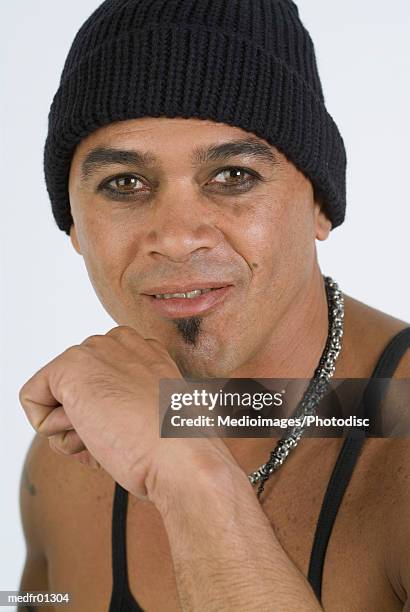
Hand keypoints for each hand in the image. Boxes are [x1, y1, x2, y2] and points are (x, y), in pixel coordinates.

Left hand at [19, 326, 193, 498]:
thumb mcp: (159, 414)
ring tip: (112, 436)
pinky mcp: (71, 367)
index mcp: (145, 351)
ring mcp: (96, 351)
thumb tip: (102, 416)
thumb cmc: (178, 446)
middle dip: (86, 420)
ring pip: (56, 395)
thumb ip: (130, 401)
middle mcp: (121, 343)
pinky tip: (89, 431)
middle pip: (75, 387)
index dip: (105, 416)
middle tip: (120, 438)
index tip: (130, 432)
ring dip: (74, 428)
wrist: (181, 456)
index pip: (99, 381)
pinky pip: (33, 399)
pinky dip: (51, 428)